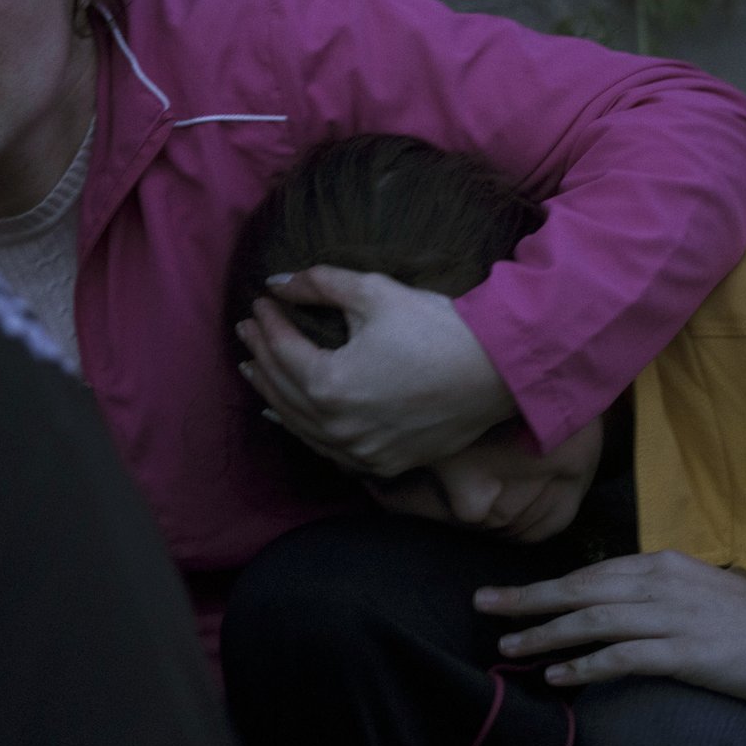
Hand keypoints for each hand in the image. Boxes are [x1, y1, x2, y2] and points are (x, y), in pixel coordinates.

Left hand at [235, 266, 516, 478]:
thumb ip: (319, 285)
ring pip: (299, 425)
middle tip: (248, 331)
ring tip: (254, 371)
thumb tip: (278, 283)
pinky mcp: (383, 462)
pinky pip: (328, 449)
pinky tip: (291, 417)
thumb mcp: (374, 293)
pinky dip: (303, 430)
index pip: (282, 350)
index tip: (261, 302)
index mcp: (329, 384)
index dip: (268, 323)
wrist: (497, 371)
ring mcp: (360, 451)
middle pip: (283, 389)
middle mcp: (338, 426)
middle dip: (261, 356)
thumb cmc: (438, 328)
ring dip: (273, 395)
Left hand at [473, 550, 745, 701]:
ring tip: (509, 646)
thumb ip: (658, 595)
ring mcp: (673, 617)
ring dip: (546, 634)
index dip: (544, 586)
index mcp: (661, 566)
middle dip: (527, 600)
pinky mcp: (686, 651)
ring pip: (593, 621)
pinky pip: (624, 657)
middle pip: (580, 589)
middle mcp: (661, 584)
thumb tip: (617, 608)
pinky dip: (586, 665)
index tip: (506, 594)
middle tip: (483, 605)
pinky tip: (558, 677)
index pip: (590, 573)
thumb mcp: (699, 592)